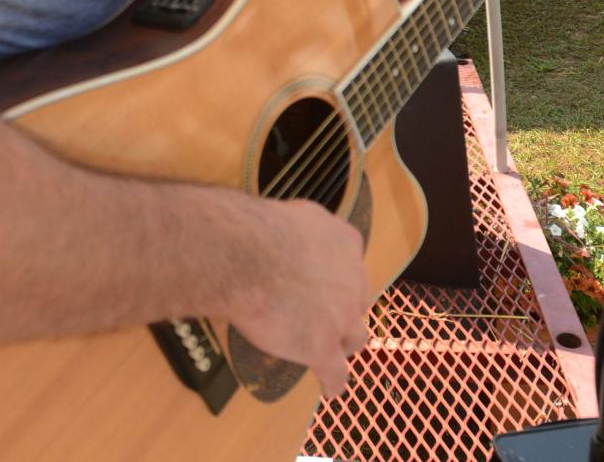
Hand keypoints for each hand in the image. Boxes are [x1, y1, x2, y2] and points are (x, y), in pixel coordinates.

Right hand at [226, 198, 367, 397]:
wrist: (246, 255)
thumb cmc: (258, 229)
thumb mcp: (292, 215)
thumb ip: (304, 232)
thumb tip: (292, 238)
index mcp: (345, 242)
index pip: (350, 261)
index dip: (334, 272)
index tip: (319, 277)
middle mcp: (351, 279)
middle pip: (356, 299)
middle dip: (341, 305)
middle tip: (318, 309)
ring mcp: (341, 317)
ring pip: (355, 337)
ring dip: (342, 341)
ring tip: (328, 347)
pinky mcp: (322, 348)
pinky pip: (336, 373)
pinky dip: (333, 381)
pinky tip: (328, 387)